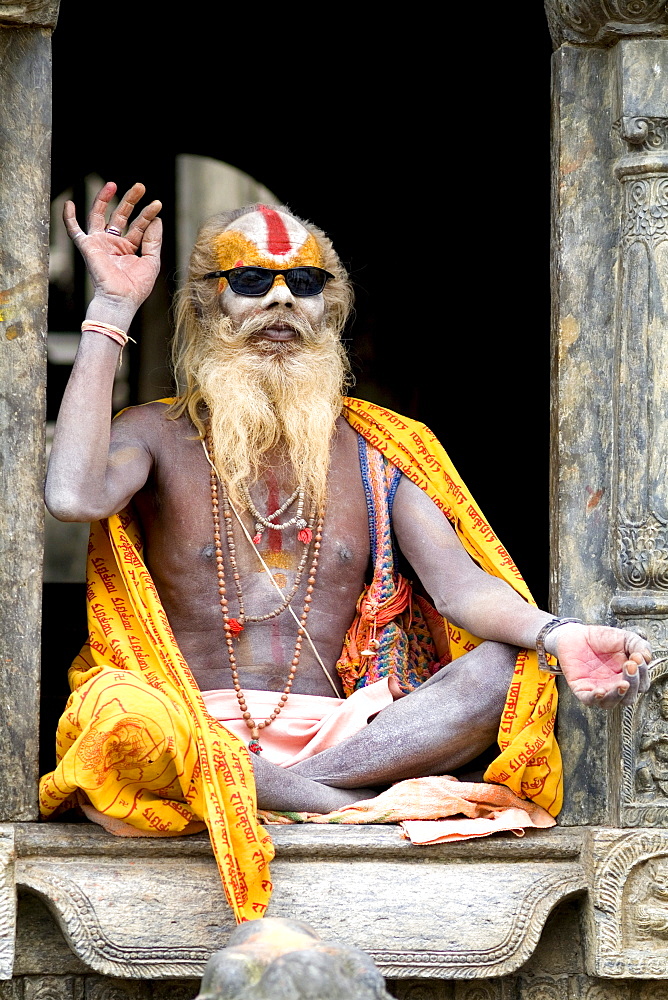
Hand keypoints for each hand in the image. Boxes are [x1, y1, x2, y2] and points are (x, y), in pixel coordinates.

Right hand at [63, 181, 161, 312]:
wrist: (120, 300)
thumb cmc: (136, 287)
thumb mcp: (152, 261)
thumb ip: (154, 240)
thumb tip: (157, 219)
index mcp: (129, 248)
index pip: (139, 226)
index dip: (148, 214)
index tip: (157, 204)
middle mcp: (113, 244)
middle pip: (120, 215)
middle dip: (130, 200)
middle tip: (140, 186)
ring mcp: (100, 244)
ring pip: (99, 215)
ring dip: (105, 199)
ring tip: (114, 184)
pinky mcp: (88, 247)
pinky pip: (74, 230)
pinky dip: (69, 218)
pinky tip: (69, 203)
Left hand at [550, 623, 651, 707]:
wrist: (577, 634)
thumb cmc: (601, 638)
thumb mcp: (625, 639)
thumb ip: (639, 645)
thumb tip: (647, 658)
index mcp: (627, 677)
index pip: (640, 685)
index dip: (642, 674)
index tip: (638, 657)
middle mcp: (614, 686)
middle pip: (628, 698)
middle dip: (633, 684)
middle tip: (630, 665)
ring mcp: (598, 688)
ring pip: (611, 703)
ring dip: (618, 695)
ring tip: (622, 683)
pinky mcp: (582, 689)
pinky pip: (589, 700)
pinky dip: (595, 698)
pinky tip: (600, 691)